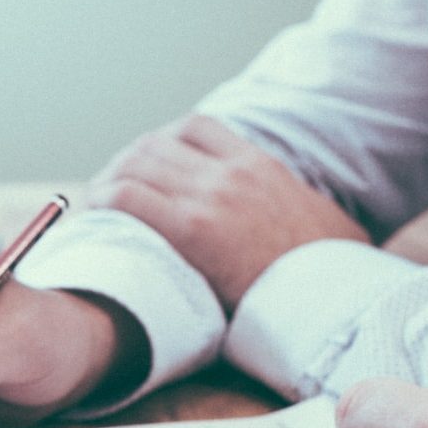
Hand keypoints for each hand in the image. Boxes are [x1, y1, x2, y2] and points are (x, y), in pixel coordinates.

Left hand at [85, 114, 369, 311]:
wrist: (334, 299)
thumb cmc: (332, 278)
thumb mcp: (324, 225)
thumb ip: (296, 213)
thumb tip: (304, 229)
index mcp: (261, 166)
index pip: (195, 128)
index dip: (160, 144)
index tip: (147, 168)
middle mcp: (232, 172)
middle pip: (155, 143)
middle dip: (125, 164)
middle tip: (108, 192)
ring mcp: (211, 196)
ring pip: (135, 163)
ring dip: (108, 181)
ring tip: (95, 207)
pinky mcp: (192, 229)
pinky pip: (128, 198)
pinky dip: (103, 203)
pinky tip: (94, 219)